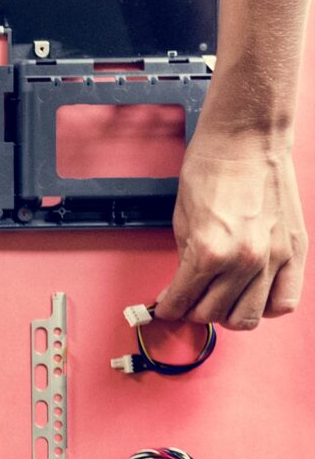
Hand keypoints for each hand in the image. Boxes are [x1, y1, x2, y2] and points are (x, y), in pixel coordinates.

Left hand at [156, 115, 305, 327]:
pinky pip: (284, 302)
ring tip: (218, 299)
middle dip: (194, 311)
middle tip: (189, 300)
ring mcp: (273, 258)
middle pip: (213, 315)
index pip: (181, 302)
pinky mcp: (294, 251)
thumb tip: (181, 289)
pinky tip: (251, 296)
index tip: (165, 306)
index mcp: (208, 253)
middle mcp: (243, 261)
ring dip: (227, 313)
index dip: (168, 308)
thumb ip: (185, 262)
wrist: (246, 142)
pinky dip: (266, 307)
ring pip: (248, 317)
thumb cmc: (211, 172)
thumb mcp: (182, 223)